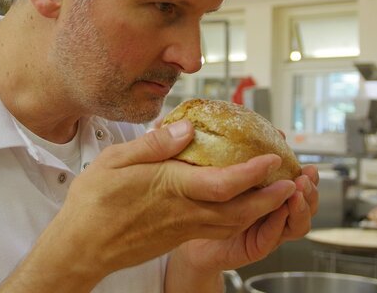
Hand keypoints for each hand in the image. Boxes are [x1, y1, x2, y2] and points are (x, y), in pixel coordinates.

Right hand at [7, 120, 297, 289]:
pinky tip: (242, 206)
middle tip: (295, 181)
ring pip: (233, 223)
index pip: (223, 184)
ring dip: (261, 209)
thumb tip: (187, 130)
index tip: (272, 159)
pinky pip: (218, 229)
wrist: (81, 247)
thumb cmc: (93, 204)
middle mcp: (184, 212)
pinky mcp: (179, 236)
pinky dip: (240, 217)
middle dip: (272, 197)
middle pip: (240, 210)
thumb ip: (154, 145)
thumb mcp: (114, 161)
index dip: (253, 172)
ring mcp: (183, 228)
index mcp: (171, 189)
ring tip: (278, 192)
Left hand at [171, 164, 318, 272]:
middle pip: (306, 206)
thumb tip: (268, 126)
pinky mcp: (254, 246)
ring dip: (300, 209)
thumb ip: (249, 150)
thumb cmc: (209, 193)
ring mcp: (267, 231)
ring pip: (296, 225)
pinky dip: (278, 225)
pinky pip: (271, 238)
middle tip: (304, 180)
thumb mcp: (229, 166)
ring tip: (296, 194)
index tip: (309, 168)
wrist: (188, 227)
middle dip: (310, 193)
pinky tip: (279, 211)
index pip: (303, 188)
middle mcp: (275, 213)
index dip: (310, 179)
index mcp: (274, 193)